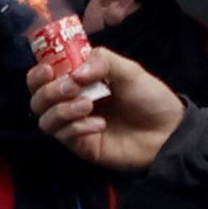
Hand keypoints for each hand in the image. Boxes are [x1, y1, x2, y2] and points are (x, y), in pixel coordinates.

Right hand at [36, 42, 184, 174]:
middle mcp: (72, 102)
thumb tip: (75, 72)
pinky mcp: (83, 147)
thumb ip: (102, 61)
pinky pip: (65, 137)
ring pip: (46, 120)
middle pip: (38, 99)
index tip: (48, 69)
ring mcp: (76, 126)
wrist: (169, 131)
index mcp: (79, 80)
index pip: (45, 76)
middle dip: (49, 92)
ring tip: (88, 105)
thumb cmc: (149, 97)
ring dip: (62, 110)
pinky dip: (78, 128)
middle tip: (71, 87)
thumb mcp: (129, 70)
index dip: (39, 73)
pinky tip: (100, 124)